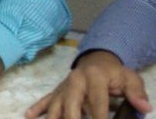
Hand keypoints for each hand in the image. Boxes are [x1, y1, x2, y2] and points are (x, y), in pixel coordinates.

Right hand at [25, 50, 151, 118]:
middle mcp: (75, 82)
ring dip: (53, 118)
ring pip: (55, 106)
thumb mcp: (130, 79)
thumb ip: (136, 93)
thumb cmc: (114, 73)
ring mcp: (64, 87)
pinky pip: (45, 101)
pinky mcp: (57, 91)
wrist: (96, 59)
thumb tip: (144, 107)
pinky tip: (29, 116)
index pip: (96, 103)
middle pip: (70, 106)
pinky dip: (37, 109)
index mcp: (94, 78)